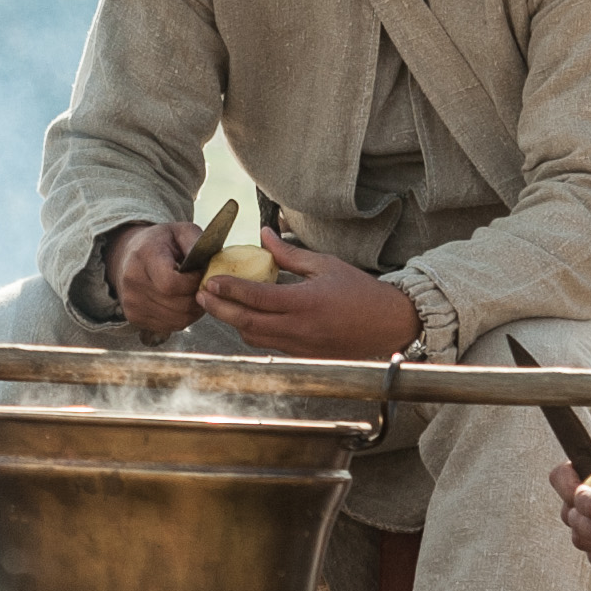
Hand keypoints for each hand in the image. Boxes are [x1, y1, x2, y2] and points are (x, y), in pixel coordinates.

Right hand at [106, 222, 212, 340]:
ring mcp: (131, 302)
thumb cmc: (160, 243)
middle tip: (203, 286)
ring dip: (193, 310)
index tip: (199, 274)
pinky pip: (170, 327)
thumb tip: (208, 264)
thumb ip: (196, 242)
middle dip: (198, 297)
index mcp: (144, 256)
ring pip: (177, 320)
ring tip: (195, 294)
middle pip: (178, 305)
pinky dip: (182, 318)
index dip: (192, 283)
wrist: (129, 256)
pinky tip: (182, 303)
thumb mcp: (180, 231)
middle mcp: (133, 281)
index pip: (171, 284)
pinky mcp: (134, 318)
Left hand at [203, 232, 417, 359]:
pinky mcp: (303, 357)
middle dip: (219, 310)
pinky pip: (269, 346)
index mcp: (305, 303)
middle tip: (201, 295)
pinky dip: (253, 332)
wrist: (389, 324)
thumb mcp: (324, 264)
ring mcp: (301, 347)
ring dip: (234, 323)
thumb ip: (288, 253)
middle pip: (247, 324)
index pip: (257, 298)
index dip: (229, 290)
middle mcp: (300, 329)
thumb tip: (263, 234)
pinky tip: (247, 318)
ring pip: (255, 338)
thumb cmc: (359, 291)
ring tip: (220, 304)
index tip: (209, 281)